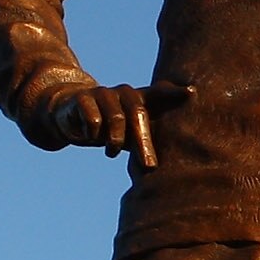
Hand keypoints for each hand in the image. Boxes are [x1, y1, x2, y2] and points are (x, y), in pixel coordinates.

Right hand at [38, 81, 190, 167]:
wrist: (67, 112)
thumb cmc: (106, 126)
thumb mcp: (128, 133)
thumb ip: (146, 141)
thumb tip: (164, 166)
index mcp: (138, 99)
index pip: (160, 93)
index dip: (175, 93)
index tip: (192, 93)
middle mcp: (123, 92)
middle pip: (139, 113)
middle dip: (143, 141)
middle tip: (149, 166)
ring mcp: (103, 93)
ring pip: (116, 117)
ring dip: (115, 140)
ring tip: (112, 152)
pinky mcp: (83, 98)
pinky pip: (93, 120)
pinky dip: (94, 133)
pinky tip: (91, 136)